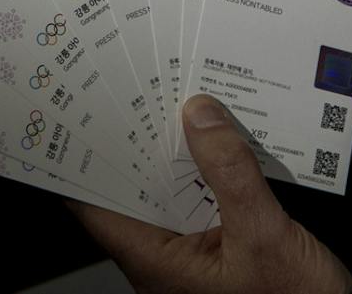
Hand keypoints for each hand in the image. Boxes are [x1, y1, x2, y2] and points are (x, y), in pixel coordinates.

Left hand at [70, 95, 351, 293]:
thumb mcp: (264, 234)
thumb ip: (232, 173)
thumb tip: (198, 113)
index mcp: (157, 262)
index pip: (97, 207)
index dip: (87, 160)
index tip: (87, 114)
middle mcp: (164, 260)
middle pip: (134, 192)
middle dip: (139, 143)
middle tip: (139, 90)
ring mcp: (192, 258)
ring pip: (169, 194)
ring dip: (176, 155)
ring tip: (176, 103)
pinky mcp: (219, 253)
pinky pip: (200, 203)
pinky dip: (205, 172)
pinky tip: (217, 140)